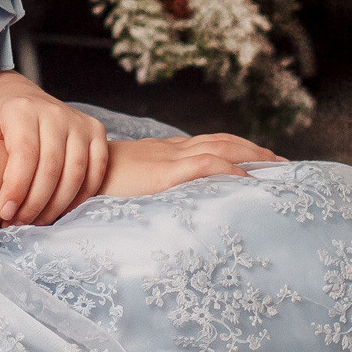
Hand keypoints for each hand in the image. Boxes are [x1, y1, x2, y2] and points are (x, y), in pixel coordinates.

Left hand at [0, 75, 107, 224]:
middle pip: (51, 167)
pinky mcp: (95, 133)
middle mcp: (52, 112)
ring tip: (36, 223)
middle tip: (18, 226)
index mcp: (20, 110)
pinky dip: (81, 195)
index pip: (24, 154)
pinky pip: (95, 171)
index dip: (17, 188)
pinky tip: (62, 211)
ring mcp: (77, 122)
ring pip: (76, 172)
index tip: (4, 215)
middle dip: (35, 203)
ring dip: (58, 205)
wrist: (25, 99)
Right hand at [101, 133, 281, 198]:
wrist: (68, 177)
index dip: (236, 148)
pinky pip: (206, 165)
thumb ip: (146, 191)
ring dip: (253, 156)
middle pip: (222, 141)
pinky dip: (231, 169)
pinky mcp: (164, 173)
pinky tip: (249, 179)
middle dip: (255, 150)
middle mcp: (169, 150)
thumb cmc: (91, 189)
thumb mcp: (126, 188)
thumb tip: (163, 209)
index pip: (208, 144)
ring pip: (221, 148)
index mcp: (162, 154)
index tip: (261, 160)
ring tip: (277, 168)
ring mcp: (167, 159)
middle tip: (282, 163)